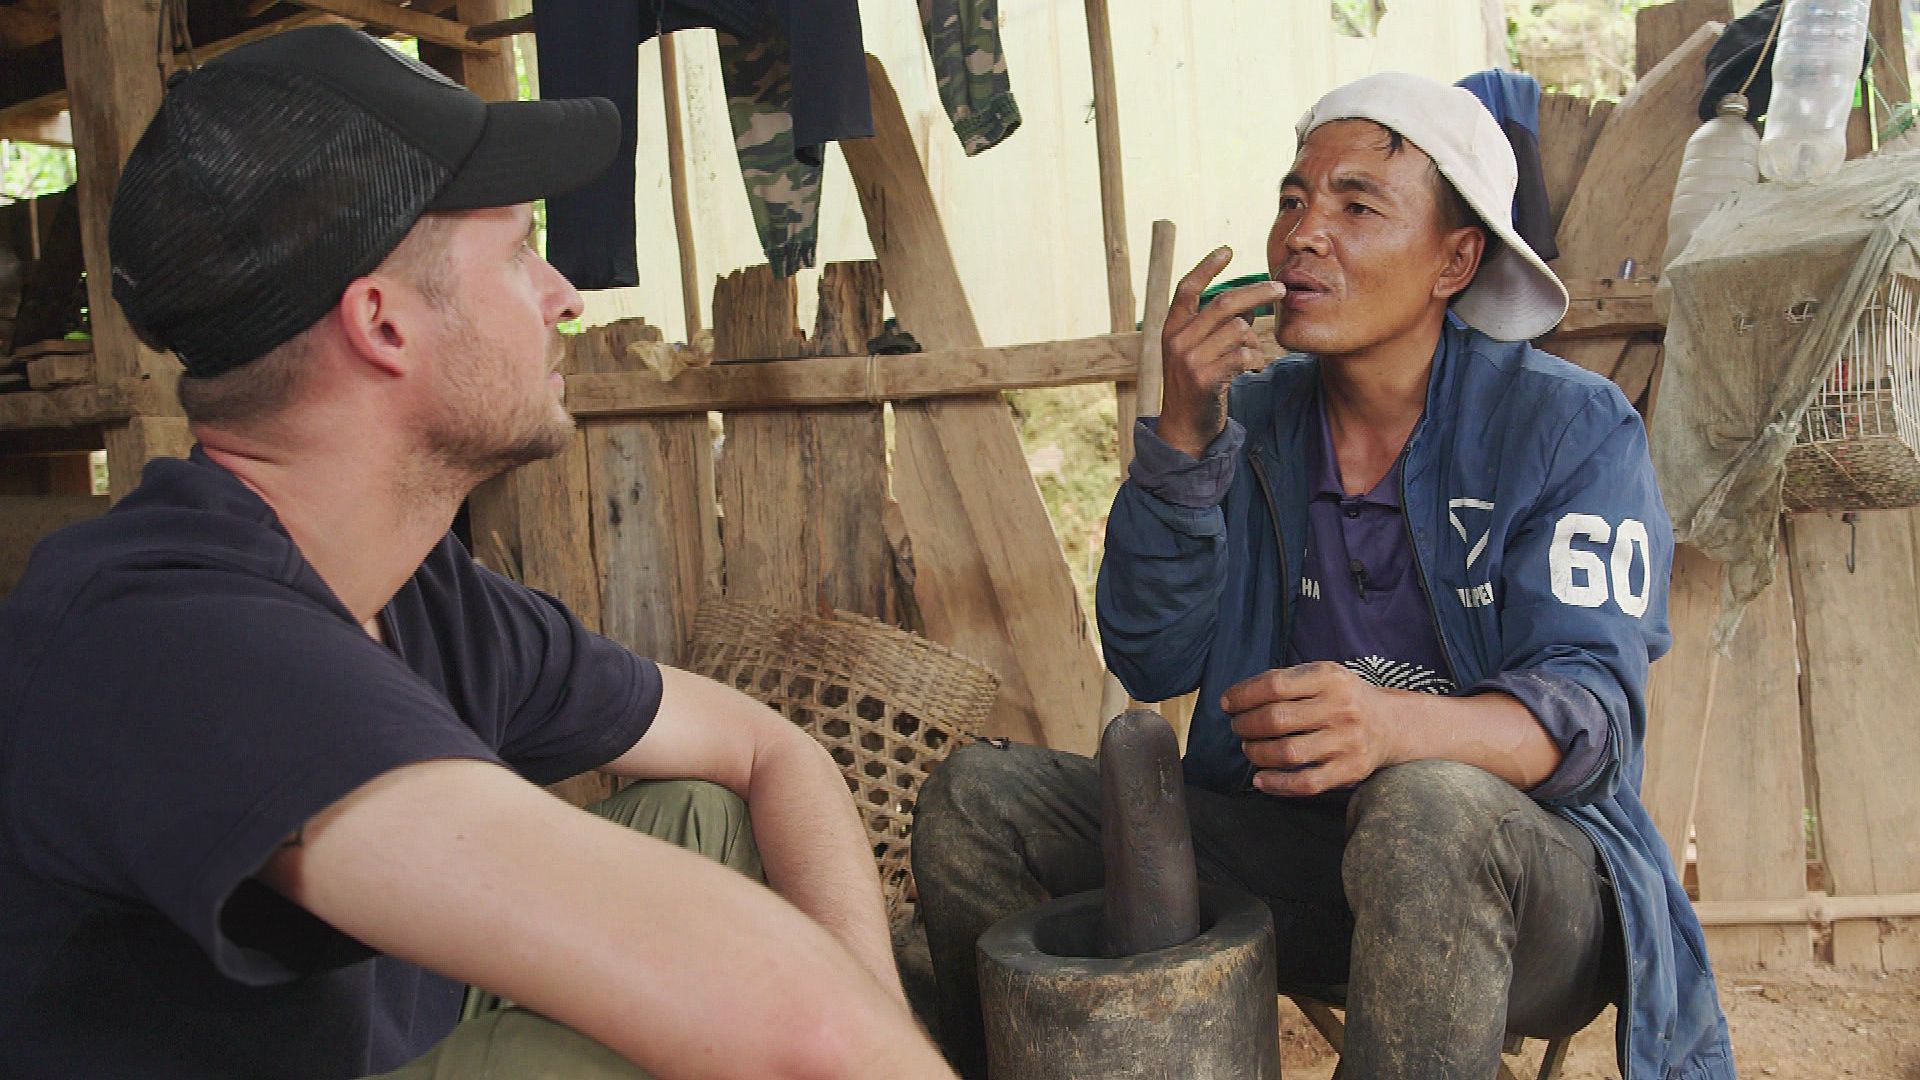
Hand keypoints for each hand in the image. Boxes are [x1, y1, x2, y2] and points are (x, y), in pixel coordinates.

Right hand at [1156, 247, 1286, 457]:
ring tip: (1255, 355)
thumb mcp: (1198, 352)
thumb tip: (1251, 306)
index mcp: (1171, 328)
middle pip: (1223, 303)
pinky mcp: (1204, 378)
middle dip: (1257, 293)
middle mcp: (1176, 339)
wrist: (1183, 429)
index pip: (1187, 288)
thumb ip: (1218, 327)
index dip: (1207, 267)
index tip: (1227, 249)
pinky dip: (1255, 358)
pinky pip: (1242, 355)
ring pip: (1238, 329)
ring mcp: (1189, 358)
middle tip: (1280, 289)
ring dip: (1255, 340)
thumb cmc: (1196, 386)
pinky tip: (1254, 367)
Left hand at [1223, 662, 1403, 795]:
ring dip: (1256, 753)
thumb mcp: (1322, 676)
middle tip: (1238, 728)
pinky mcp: (1349, 770)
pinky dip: (1276, 784)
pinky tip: (1261, 779)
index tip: (1227, 704)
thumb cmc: (1343, 698)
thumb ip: (1286, 682)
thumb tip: (1236, 699)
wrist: (1390, 724)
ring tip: (1249, 749)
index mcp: (1330, 678)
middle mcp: (1340, 708)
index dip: (1243, 695)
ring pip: (1287, 753)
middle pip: (1276, 720)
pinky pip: (1305, 783)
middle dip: (1245, 725)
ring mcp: (1346, 741)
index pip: (1274, 685)